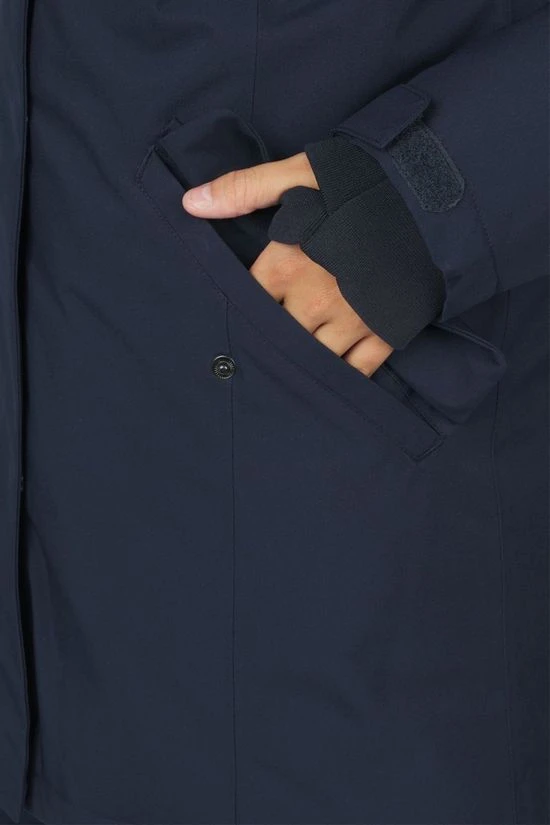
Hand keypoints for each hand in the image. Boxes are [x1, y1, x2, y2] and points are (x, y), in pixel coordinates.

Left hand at [182, 153, 392, 376]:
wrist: (440, 197)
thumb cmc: (365, 181)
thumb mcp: (301, 172)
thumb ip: (245, 189)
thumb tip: (190, 204)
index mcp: (287, 263)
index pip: (249, 300)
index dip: (243, 308)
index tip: (240, 314)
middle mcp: (314, 300)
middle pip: (277, 336)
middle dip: (270, 340)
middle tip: (261, 349)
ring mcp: (351, 321)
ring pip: (313, 358)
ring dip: (301, 362)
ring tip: (289, 369)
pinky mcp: (386, 331)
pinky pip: (357, 370)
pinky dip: (342, 377)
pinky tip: (329, 380)